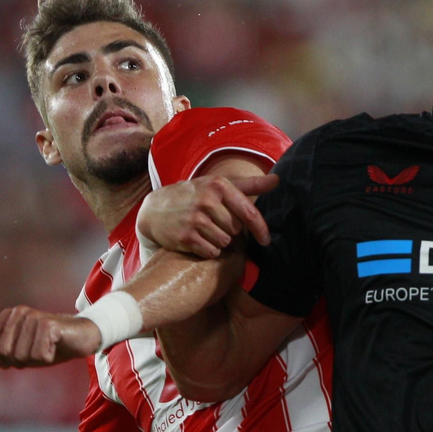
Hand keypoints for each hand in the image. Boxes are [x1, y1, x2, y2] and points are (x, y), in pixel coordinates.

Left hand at [0, 306, 101, 367]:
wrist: (83, 337)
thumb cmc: (49, 345)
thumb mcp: (18, 352)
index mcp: (6, 316)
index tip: (16, 355)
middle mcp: (18, 312)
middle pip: (1, 352)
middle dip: (18, 361)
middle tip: (35, 352)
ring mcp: (33, 317)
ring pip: (21, 357)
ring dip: (35, 360)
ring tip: (47, 348)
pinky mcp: (48, 325)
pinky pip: (38, 356)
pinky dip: (48, 358)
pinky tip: (56, 347)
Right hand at [136, 174, 277, 258]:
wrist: (155, 208)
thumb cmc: (194, 195)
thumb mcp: (218, 185)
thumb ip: (250, 185)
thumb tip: (278, 179)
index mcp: (218, 185)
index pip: (248, 211)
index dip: (260, 228)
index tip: (266, 240)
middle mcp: (207, 200)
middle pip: (236, 230)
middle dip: (229, 230)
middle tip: (214, 223)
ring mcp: (194, 219)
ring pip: (224, 242)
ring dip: (218, 241)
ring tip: (205, 231)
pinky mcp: (185, 236)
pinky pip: (211, 252)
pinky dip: (208, 250)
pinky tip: (198, 240)